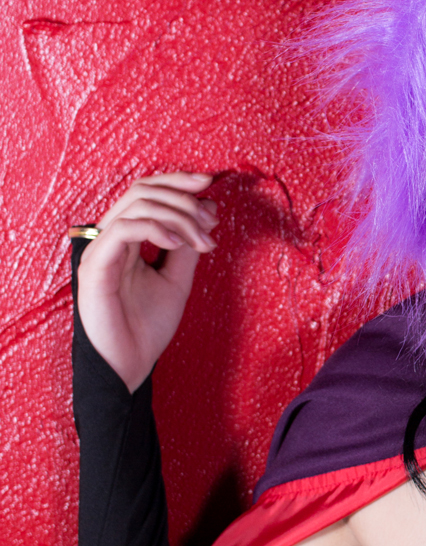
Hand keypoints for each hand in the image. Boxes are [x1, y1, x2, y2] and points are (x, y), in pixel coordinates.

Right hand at [76, 172, 217, 391]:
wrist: (130, 364)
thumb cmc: (147, 326)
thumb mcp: (178, 278)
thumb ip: (189, 243)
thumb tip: (207, 207)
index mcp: (126, 237)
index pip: (147, 191)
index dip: (177, 181)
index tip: (210, 184)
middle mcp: (110, 238)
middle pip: (143, 190)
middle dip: (183, 199)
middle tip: (210, 223)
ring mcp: (100, 250)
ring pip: (137, 204)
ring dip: (178, 216)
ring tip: (201, 241)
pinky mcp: (95, 266)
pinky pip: (122, 229)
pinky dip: (155, 228)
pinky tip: (177, 243)